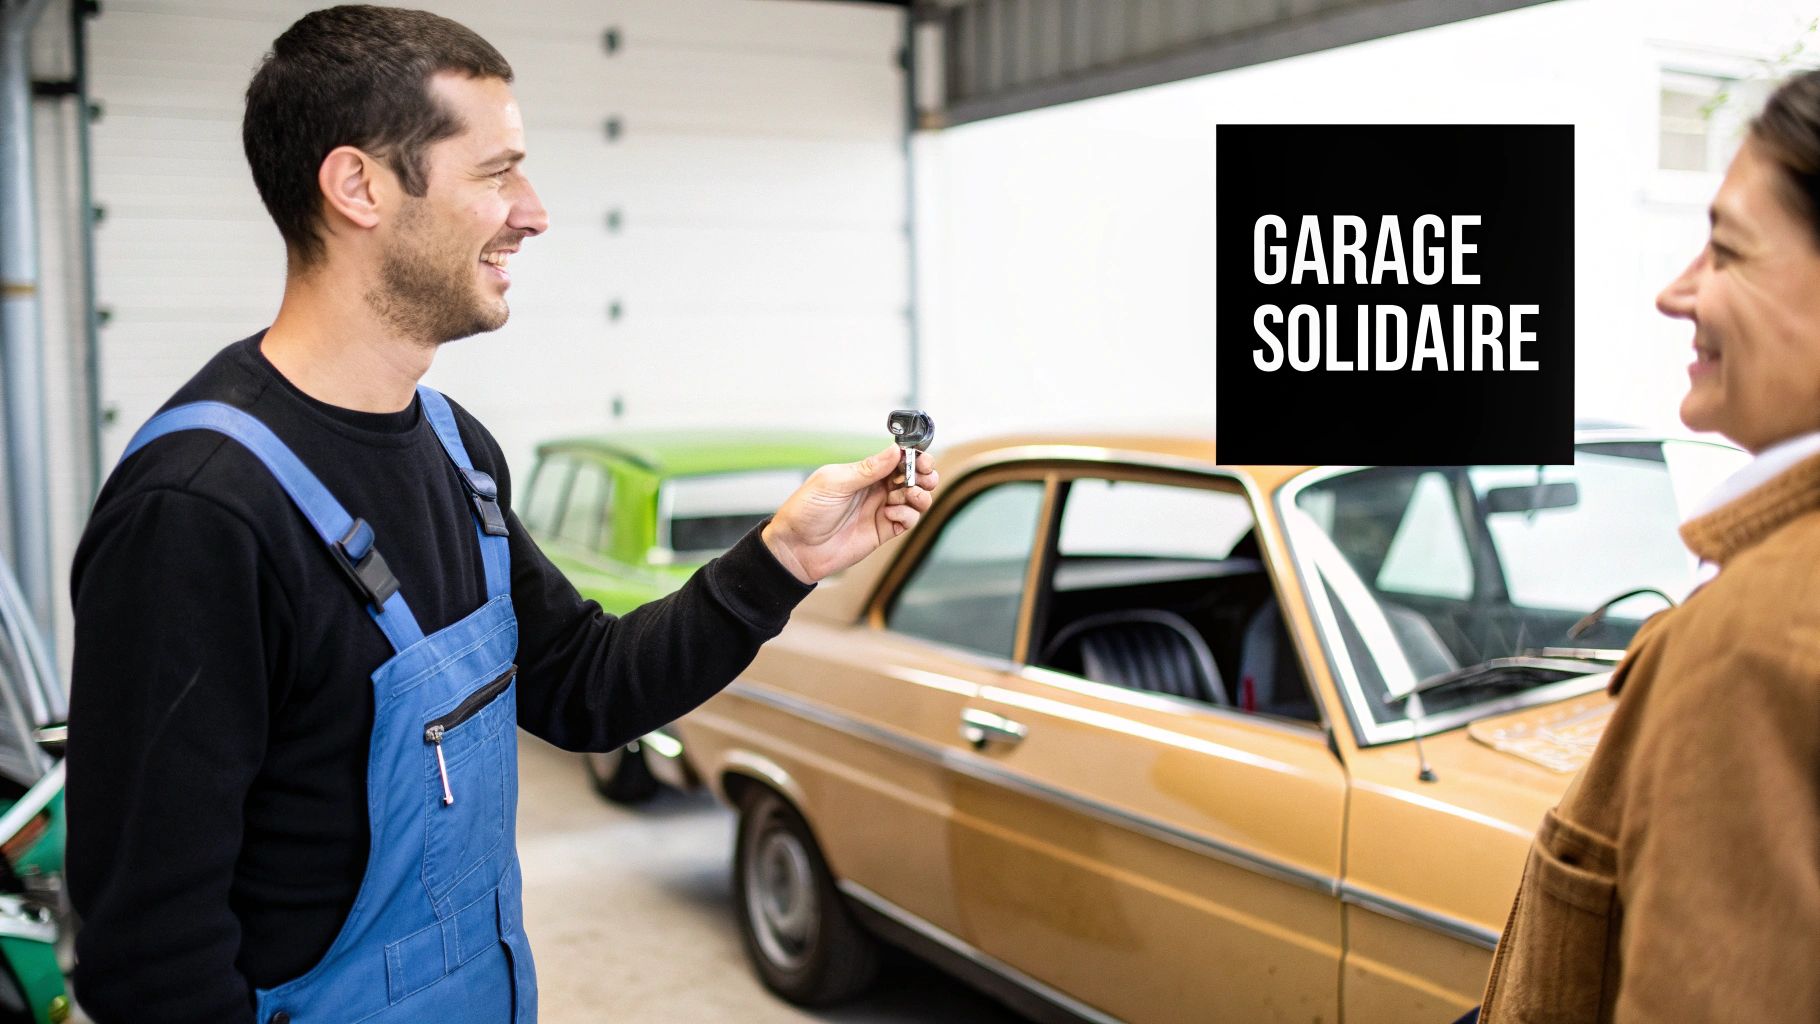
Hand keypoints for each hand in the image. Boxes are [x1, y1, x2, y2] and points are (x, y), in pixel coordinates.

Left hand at [761, 445, 940, 583]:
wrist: (796, 548)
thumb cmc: (806, 512)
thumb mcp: (834, 482)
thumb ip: (867, 468)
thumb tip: (893, 450)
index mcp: (863, 473)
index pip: (896, 459)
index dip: (912, 456)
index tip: (920, 457)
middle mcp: (875, 489)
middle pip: (912, 477)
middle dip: (923, 473)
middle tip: (923, 474)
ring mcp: (881, 510)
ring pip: (915, 498)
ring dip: (919, 493)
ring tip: (909, 494)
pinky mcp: (883, 531)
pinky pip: (908, 520)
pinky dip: (908, 514)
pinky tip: (893, 512)